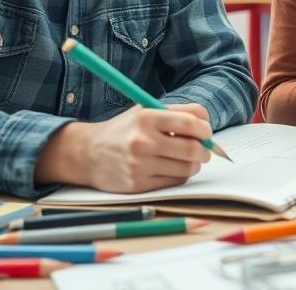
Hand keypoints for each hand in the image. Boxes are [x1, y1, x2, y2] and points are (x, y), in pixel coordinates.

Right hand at [38, 104, 212, 192]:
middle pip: (192, 148)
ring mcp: (139, 165)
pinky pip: (173, 181)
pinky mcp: (138, 184)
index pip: (190, 121)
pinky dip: (180, 175)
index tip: (206, 132)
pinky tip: (173, 167)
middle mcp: (142, 141)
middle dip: (205, 150)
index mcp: (146, 118)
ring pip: (187, 168)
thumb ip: (176, 113)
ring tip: (188, 159)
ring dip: (194, 164)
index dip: (205, 128)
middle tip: (205, 150)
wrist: (87, 153)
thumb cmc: (124, 130)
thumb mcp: (144, 111)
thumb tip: (208, 127)